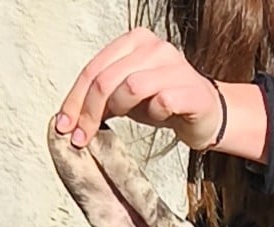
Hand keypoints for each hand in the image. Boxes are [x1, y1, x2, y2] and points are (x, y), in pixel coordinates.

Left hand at [55, 27, 222, 150]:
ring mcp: (175, 66)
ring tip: (122, 120)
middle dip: (89, 111)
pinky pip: (162, 102)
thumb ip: (103, 97)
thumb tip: (71, 117)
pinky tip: (159, 118)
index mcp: (134, 41)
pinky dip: (153, 115)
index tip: (65, 126)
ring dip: (120, 109)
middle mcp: (154, 47)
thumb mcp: (128, 96)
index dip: (75, 99)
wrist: (209, 114)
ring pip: (131, 86)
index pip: (94, 68)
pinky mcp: (192, 90)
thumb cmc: (166, 103)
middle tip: (82, 137)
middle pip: (107, 78)